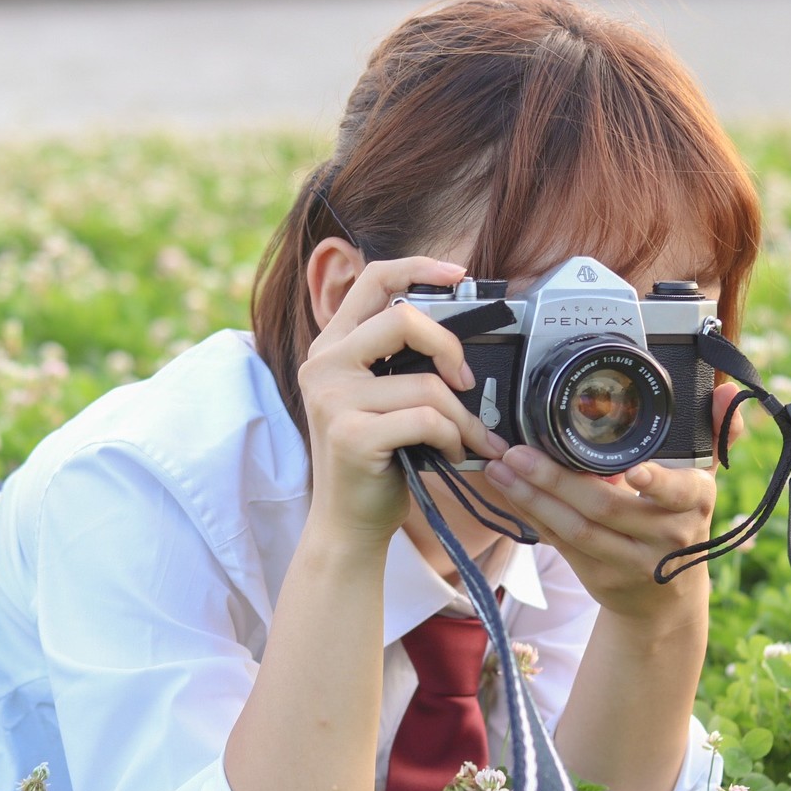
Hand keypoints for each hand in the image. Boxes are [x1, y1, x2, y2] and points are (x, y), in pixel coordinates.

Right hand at [299, 257, 509, 543]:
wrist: (348, 523)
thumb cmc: (377, 460)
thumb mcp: (380, 398)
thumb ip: (399, 361)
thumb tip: (459, 332)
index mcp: (331, 348)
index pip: (372, 280)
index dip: (417, 268)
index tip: (458, 274)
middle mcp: (323, 366)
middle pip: (403, 320)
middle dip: (451, 349)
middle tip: (466, 384)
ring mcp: (333, 400)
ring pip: (427, 383)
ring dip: (462, 418)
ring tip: (467, 440)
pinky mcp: (352, 435)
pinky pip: (427, 420)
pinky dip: (453, 440)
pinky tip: (451, 455)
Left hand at [482, 383, 746, 620]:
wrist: (668, 598)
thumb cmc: (680, 520)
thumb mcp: (703, 480)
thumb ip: (717, 431)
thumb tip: (725, 389)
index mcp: (695, 503)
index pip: (678, 493)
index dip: (656, 483)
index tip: (634, 471)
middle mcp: (667, 537)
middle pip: (607, 508)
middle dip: (557, 479)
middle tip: (519, 451)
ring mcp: (631, 562)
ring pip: (577, 530)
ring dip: (533, 497)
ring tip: (502, 467)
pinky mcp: (599, 577)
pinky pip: (560, 544)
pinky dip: (531, 516)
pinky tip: (508, 492)